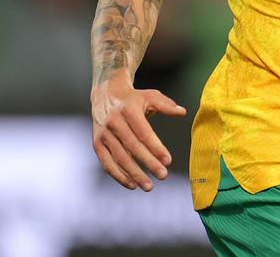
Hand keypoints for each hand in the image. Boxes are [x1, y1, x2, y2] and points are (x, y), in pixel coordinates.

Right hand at [91, 74, 186, 190]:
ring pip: (119, 158)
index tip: (168, 161)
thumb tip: (182, 112)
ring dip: (134, 174)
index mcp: (129, 111)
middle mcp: (114, 123)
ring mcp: (104, 134)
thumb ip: (166, 105)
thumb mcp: (150, 96)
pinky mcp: (97, 143)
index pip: (144, 133)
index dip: (156, 148)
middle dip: (148, 164)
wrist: (105, 94)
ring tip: (149, 186)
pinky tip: (131, 184)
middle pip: (133, 148)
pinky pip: (107, 163)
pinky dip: (118, 175)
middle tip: (163, 175)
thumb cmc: (133, 99)